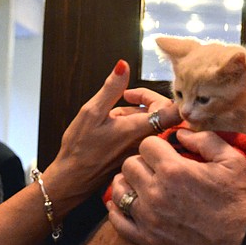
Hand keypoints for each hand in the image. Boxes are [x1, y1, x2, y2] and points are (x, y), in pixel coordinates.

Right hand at [44, 62, 177, 199]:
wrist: (73, 179)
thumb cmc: (79, 148)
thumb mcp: (91, 112)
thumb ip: (111, 89)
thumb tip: (123, 66)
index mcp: (138, 129)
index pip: (172, 110)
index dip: (162, 96)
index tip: (140, 93)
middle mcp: (146, 141)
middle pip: (163, 114)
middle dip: (144, 101)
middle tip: (124, 97)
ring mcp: (144, 151)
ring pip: (152, 124)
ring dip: (136, 114)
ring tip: (113, 115)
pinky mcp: (139, 157)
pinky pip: (145, 136)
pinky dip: (133, 127)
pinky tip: (115, 129)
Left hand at [107, 130, 245, 244]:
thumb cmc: (238, 202)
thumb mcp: (232, 161)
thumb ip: (205, 140)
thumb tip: (179, 133)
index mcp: (174, 170)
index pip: (146, 144)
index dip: (157, 146)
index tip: (166, 153)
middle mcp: (155, 192)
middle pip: (129, 164)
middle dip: (142, 162)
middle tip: (156, 169)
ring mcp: (148, 217)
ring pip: (118, 190)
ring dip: (128, 183)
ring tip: (141, 185)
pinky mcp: (147, 239)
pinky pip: (118, 220)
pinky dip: (118, 211)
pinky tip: (127, 205)